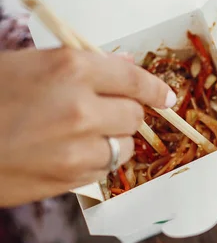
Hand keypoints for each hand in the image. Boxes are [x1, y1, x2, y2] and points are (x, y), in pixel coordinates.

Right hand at [0, 48, 175, 205]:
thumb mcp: (24, 66)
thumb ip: (78, 67)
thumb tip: (120, 64)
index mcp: (69, 68)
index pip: (133, 77)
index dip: (154, 88)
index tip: (165, 96)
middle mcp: (82, 107)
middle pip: (134, 114)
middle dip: (125, 113)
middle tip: (106, 112)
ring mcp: (77, 147)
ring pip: (124, 146)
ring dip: (112, 140)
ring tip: (81, 136)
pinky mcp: (68, 179)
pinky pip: (103, 171)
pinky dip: (94, 164)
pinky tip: (67, 156)